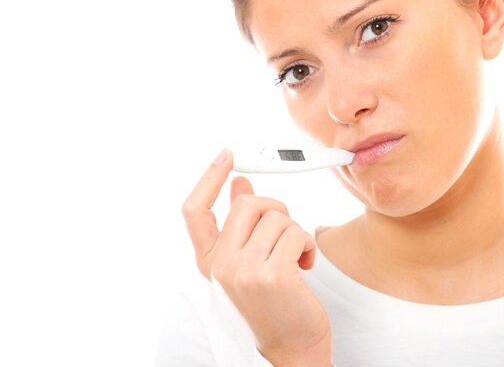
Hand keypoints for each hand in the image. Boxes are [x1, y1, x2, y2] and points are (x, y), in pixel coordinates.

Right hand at [182, 149, 331, 365]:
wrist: (291, 348)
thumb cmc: (274, 304)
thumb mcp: (249, 263)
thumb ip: (242, 225)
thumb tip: (241, 186)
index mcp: (210, 261)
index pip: (195, 211)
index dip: (208, 178)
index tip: (227, 157)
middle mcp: (220, 266)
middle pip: (247, 204)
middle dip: (275, 209)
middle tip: (285, 232)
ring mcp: (243, 271)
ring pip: (277, 217)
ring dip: (295, 233)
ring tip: (295, 258)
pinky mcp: (271, 275)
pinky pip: (296, 233)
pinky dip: (308, 245)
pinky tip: (304, 266)